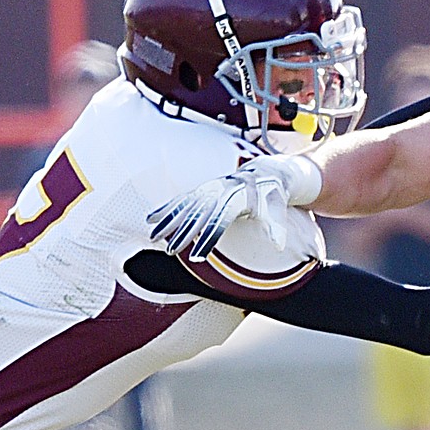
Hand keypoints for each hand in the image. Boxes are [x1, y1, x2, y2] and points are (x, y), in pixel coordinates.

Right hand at [147, 155, 321, 259]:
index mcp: (237, 197)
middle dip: (183, 233)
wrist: (265, 173)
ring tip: (153, 237)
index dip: (208, 238)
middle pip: (198, 215)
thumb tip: (279, 245)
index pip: (220, 220)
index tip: (197, 257)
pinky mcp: (202, 190)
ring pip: (184, 206)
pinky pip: (181, 200)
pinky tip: (150, 219)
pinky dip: (166, 209)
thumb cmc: (271, 195)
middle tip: (170, 252)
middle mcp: (219, 191)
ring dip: (168, 221)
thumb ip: (276, 226)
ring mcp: (208, 190)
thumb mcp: (277, 208)